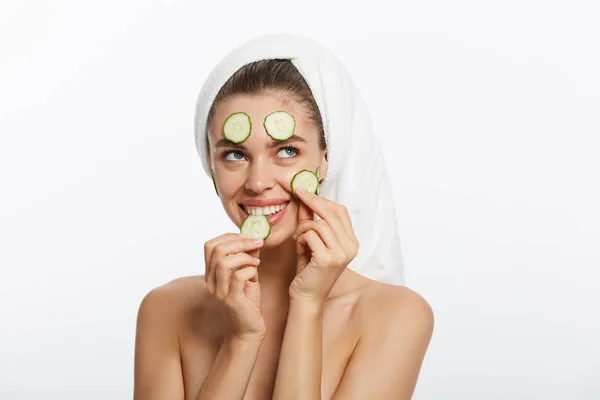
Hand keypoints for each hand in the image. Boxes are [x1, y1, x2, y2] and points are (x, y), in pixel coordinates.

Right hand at [204, 233, 266, 339]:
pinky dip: (249, 270)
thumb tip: (254, 240)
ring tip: (256, 261)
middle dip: (239, 242)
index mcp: (211, 274)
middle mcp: (211, 282)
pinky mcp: (231, 300)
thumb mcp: (248, 275)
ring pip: (223, 262)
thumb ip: (248, 258)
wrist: (248, 330)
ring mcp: (219, 292)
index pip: (210, 246)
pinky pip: (238, 277)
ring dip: (244, 256)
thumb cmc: (247, 303)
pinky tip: (255, 275)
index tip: (245, 237)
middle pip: (216, 250)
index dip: (227, 236)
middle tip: (256, 244)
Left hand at [289, 187, 358, 303]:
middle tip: (297, 194)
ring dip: (303, 229)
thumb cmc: (309, 270)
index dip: (322, 199)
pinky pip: (310, 235)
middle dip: (312, 201)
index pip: (340, 211)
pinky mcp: (327, 259)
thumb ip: (311, 221)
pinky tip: (299, 250)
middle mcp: (350, 247)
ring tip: (299, 240)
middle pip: (332, 212)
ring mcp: (341, 253)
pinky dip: (300, 239)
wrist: (306, 297)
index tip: (305, 191)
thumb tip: (305, 197)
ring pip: (319, 224)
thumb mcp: (312, 242)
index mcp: (351, 242)